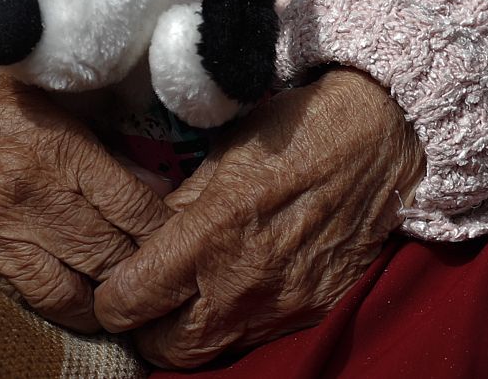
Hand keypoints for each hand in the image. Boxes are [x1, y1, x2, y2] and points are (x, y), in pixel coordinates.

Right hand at [0, 7, 171, 331]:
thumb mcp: (45, 96)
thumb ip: (99, 144)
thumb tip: (152, 186)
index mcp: (58, 146)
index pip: (133, 208)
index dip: (164, 231)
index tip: (178, 237)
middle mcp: (31, 192)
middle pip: (109, 256)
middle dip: (140, 269)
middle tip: (158, 272)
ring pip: (70, 292)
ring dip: (102, 302)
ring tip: (121, 297)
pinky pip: (25, 293)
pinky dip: (59, 303)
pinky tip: (78, 298)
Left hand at [93, 67, 424, 367]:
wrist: (376, 141)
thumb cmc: (293, 134)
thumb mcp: (220, 156)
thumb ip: (176, 206)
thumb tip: (141, 236)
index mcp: (213, 233)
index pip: (131, 300)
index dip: (112, 297)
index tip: (115, 282)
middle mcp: (244, 282)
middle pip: (165, 348)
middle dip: (145, 328)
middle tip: (146, 298)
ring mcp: (281, 305)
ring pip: (209, 353)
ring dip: (187, 334)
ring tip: (187, 298)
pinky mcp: (310, 311)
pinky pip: (253, 339)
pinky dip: (232, 325)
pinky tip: (233, 289)